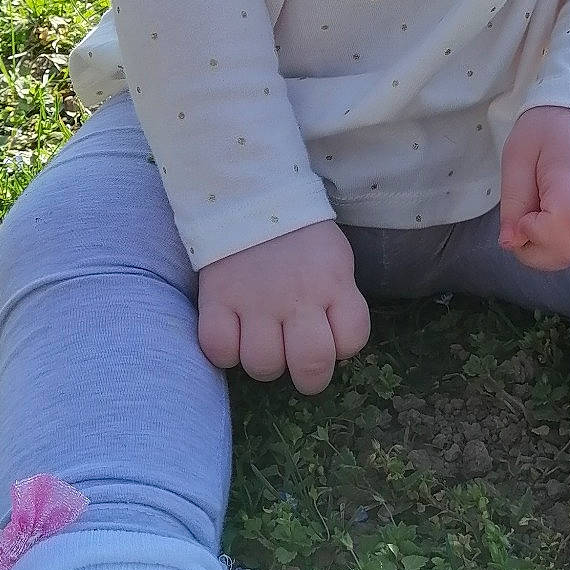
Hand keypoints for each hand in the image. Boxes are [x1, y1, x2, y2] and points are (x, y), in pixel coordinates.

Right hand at [197, 218, 370, 394]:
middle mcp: (297, 298)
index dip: (343, 346)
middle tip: (299, 362)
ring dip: (265, 362)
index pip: (352, 340)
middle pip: (311, 366)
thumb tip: (333, 345)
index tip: (330, 334)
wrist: (249, 193)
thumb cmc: (299, 234)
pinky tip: (233, 336)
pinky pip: (219, 350)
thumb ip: (336, 299)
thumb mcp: (334, 259)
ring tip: (264, 342)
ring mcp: (255, 301)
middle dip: (310, 376)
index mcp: (333, 284)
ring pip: (263, 365)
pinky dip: (225, 352)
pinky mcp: (217, 300)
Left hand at [497, 105, 569, 271]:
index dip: (537, 232)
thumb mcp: (519, 153)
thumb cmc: (553, 128)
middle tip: (526, 218)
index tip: (525, 215)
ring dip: (553, 250)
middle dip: (537, 248)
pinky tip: (562, 224)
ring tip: (545, 214)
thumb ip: (513, 202)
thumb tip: (512, 243)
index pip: (568, 226)